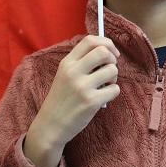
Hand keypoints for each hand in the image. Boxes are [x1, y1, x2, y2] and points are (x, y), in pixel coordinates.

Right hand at [24, 35, 119, 166]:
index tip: (111, 53)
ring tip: (105, 85)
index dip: (106, 43)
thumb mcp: (64, 75)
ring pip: (113, 70)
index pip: (90, 40)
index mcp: (67, 63)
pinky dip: (113, 92)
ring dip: (114, 78)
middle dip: (113, 59)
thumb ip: (81, 62)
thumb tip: (107, 51)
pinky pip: (115, 89)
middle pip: (103, 52)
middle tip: (109, 69)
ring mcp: (82, 86)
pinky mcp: (91, 101)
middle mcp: (73, 72)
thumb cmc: (61, 99)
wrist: (50, 126)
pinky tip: (103, 98)